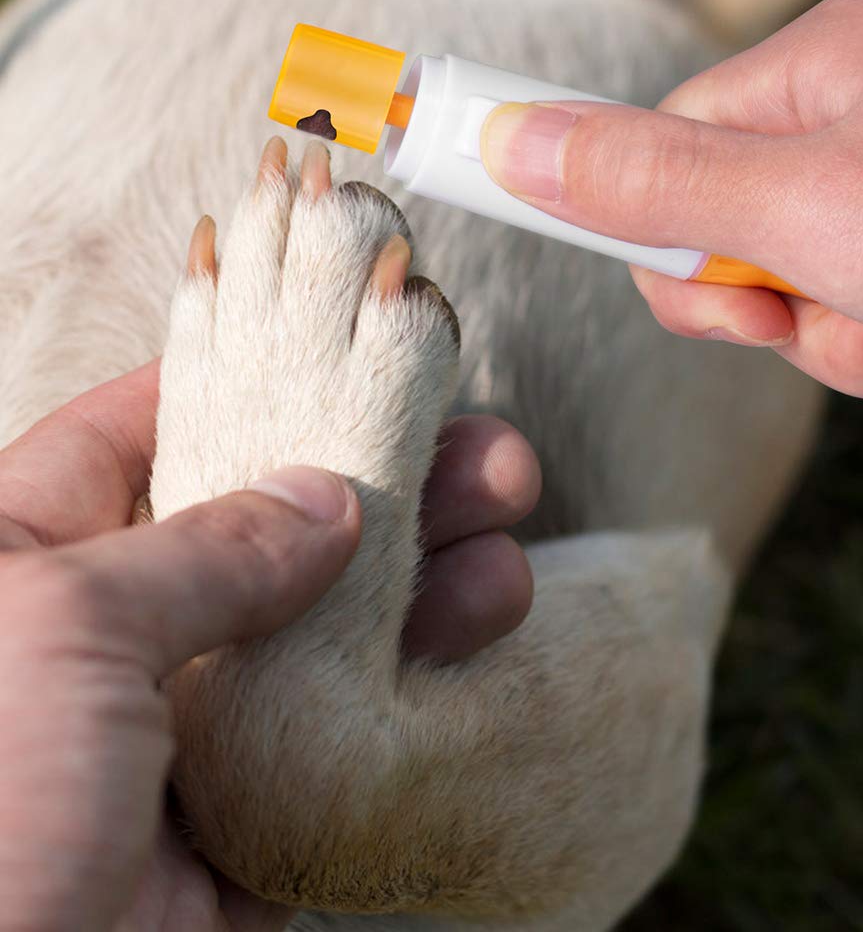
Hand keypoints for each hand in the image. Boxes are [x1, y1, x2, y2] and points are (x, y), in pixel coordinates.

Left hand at [0, 361, 539, 931]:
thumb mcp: (61, 628)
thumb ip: (204, 550)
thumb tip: (322, 500)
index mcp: (32, 561)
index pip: (149, 431)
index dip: (252, 383)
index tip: (352, 357)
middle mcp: (116, 636)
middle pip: (275, 528)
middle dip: (386, 485)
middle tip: (485, 456)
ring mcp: (190, 727)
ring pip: (331, 629)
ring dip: (428, 581)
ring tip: (505, 551)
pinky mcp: (249, 817)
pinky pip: (351, 735)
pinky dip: (420, 686)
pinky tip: (477, 632)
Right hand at [481, 0, 862, 421]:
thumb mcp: (803, 202)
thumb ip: (652, 186)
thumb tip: (517, 141)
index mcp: (818, 80)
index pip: (667, 158)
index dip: (655, 237)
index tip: (671, 283)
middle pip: (740, 253)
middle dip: (784, 314)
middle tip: (826, 305)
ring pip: (824, 318)